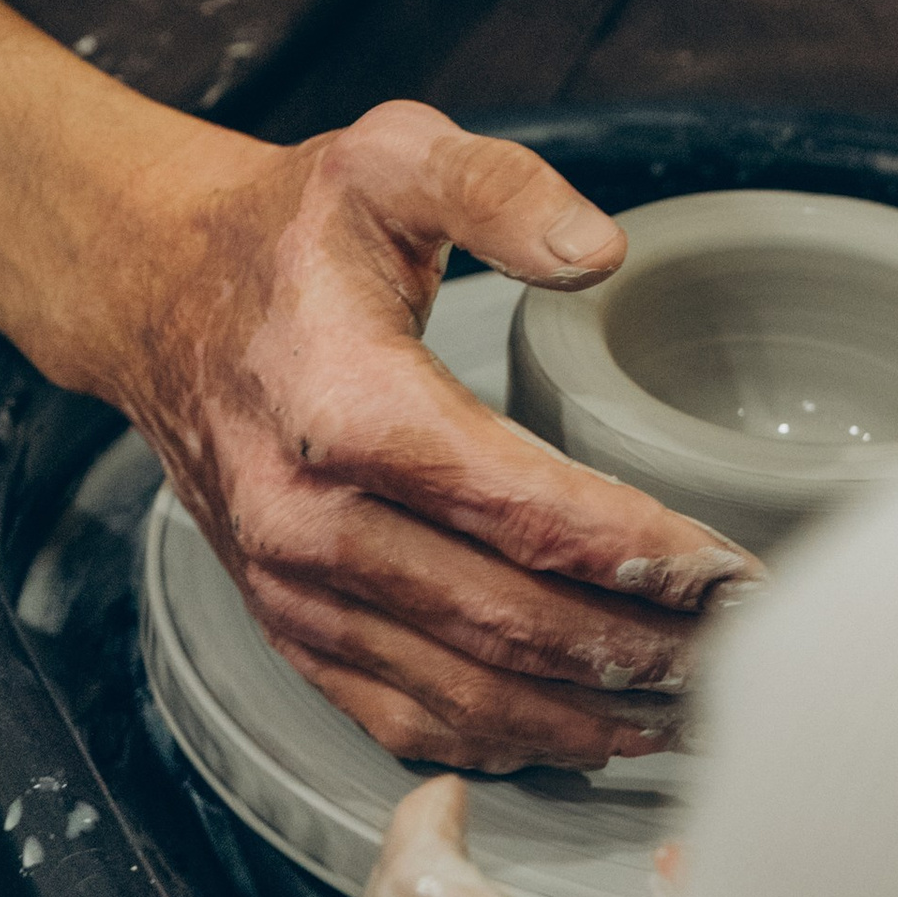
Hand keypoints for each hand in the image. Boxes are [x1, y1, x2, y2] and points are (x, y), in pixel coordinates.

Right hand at [109, 97, 758, 769]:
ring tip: (687, 706)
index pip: (515, 506)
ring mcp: (290, 591)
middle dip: (636, 647)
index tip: (727, 569)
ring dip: (584, 714)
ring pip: (461, 690)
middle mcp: (309, 518)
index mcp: (344, 402)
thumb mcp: (391, 156)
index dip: (633, 548)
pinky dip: (502, 739)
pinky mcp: (286, 628)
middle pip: (504, 619)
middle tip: (739, 649)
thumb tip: (602, 250)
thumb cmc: (289, 228)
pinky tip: (581, 730)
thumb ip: (498, 187)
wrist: (158, 292)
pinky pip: (401, 715)